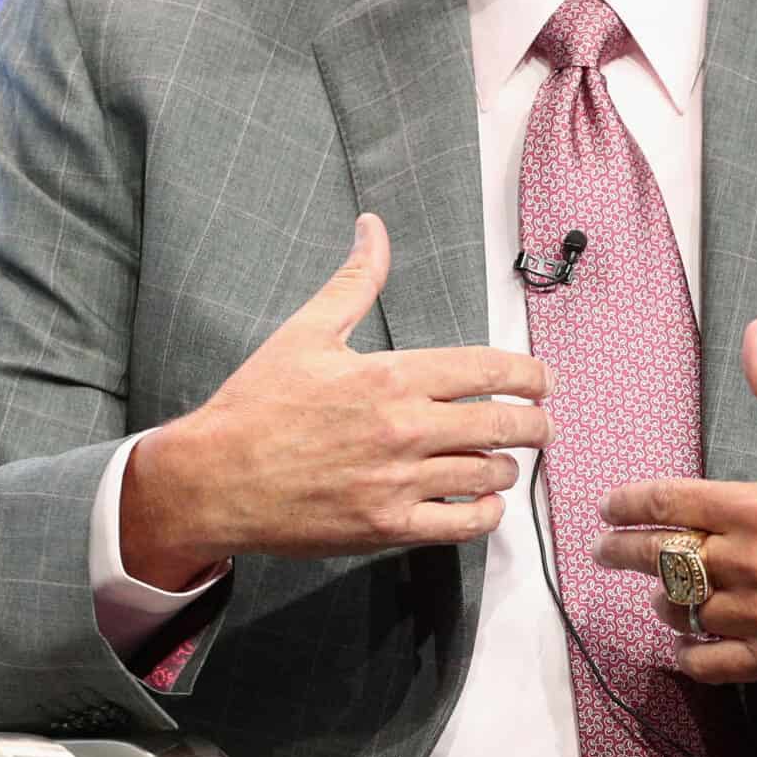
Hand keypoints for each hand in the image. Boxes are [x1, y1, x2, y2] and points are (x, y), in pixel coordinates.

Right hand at [120, 214, 555, 581]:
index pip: (490, 369)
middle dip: (536, 423)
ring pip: (490, 474)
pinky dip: (486, 514)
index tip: (543, 380)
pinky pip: (463, 525)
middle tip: (542, 423)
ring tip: (505, 461)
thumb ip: (356, 280)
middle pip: (504, 424)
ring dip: (509, 467)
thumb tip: (373, 227)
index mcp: (392, 376)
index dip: (531, 375)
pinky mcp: (388, 528)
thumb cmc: (257, 404)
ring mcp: (399, 483)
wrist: (212, 479)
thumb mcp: (306, 332)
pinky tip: (483, 502)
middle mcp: (405, 428)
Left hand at [593, 318, 756, 684]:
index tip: (610, 507)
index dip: (629, 503)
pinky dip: (688, 655)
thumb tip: (755, 336)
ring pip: (682, 609)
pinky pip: (711, 663)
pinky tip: (681, 644)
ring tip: (656, 590)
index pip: (670, 502)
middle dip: (622, 550)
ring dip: (661, 598)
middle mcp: (755, 562)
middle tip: (604, 549)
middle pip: (663, 556)